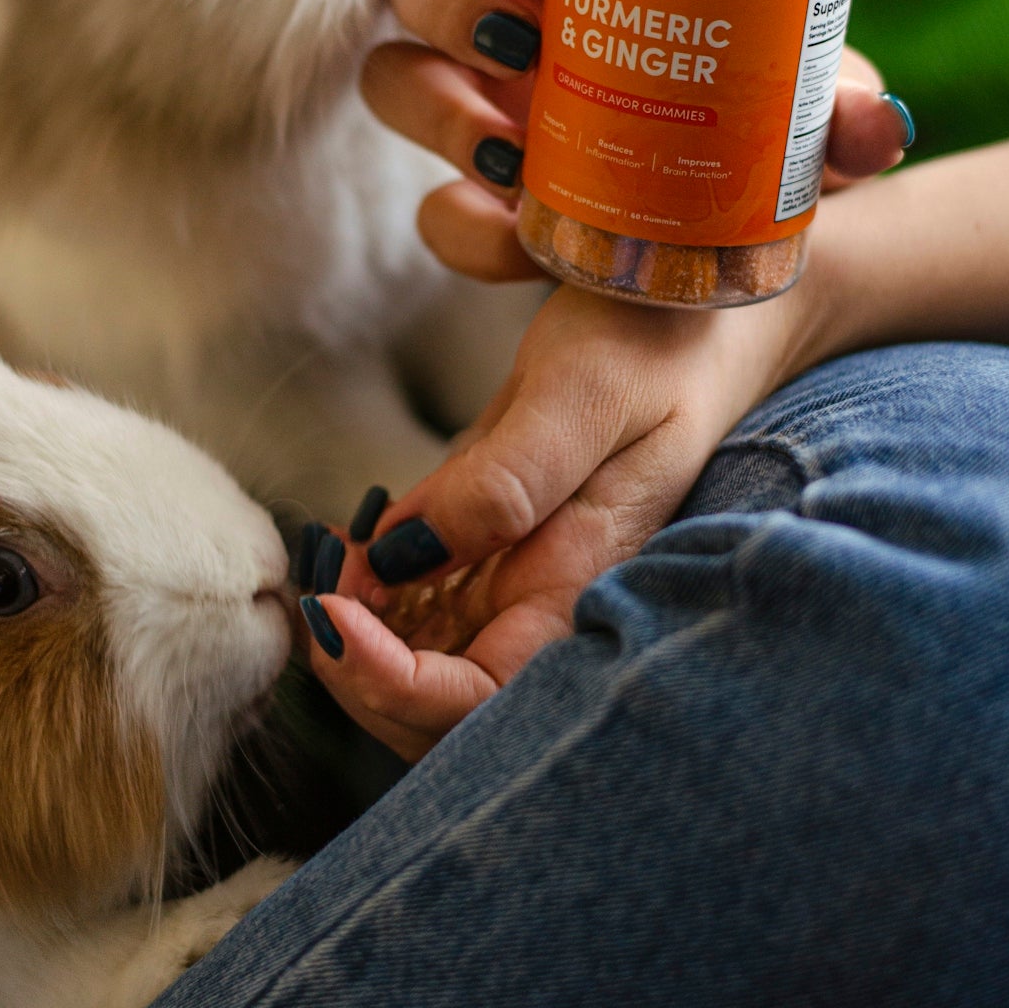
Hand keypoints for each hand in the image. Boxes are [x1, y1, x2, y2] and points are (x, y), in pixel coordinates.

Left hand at [303, 273, 817, 761]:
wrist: (686, 296)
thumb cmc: (653, 339)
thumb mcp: (580, 391)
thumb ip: (505, 479)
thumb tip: (403, 554)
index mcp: (585, 587)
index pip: (482, 700)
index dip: (392, 682)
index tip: (335, 612)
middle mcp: (552, 605)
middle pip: (440, 710)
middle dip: (358, 670)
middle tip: (321, 583)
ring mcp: (521, 584)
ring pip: (422, 668)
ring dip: (358, 637)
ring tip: (332, 557)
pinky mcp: (497, 553)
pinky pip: (424, 612)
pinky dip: (373, 597)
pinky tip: (354, 543)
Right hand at [366, 0, 914, 279]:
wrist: (741, 244)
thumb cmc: (763, 140)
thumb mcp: (806, 120)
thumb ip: (839, 114)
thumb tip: (876, 126)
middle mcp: (513, 35)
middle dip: (453, 1)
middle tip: (521, 45)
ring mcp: (481, 118)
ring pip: (393, 79)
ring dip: (433, 105)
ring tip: (511, 151)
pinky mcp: (479, 210)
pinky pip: (434, 215)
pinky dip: (464, 226)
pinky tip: (521, 239)